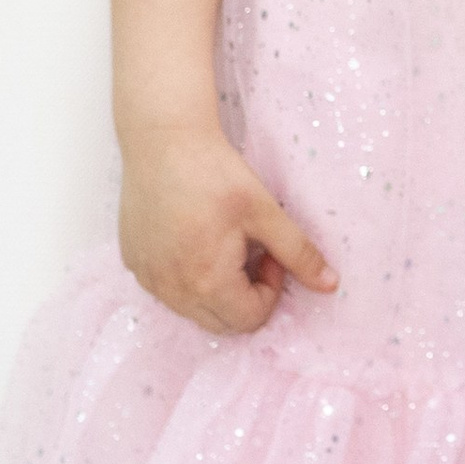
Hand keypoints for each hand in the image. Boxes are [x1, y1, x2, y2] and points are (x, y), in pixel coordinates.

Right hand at [118, 122, 336, 333]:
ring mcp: (147, 279)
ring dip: (217, 288)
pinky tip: (195, 236)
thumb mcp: (265, 211)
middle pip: (220, 322)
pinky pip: (168, 290)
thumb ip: (298, 253)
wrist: (164, 141)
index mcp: (206, 282)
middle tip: (251, 248)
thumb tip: (331, 285)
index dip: (271, 289)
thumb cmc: (216, 172)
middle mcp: (171, 290)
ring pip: (192, 309)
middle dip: (245, 295)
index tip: (270, 251)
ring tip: (224, 240)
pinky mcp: (133, 263)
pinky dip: (189, 277)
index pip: (249, 320)